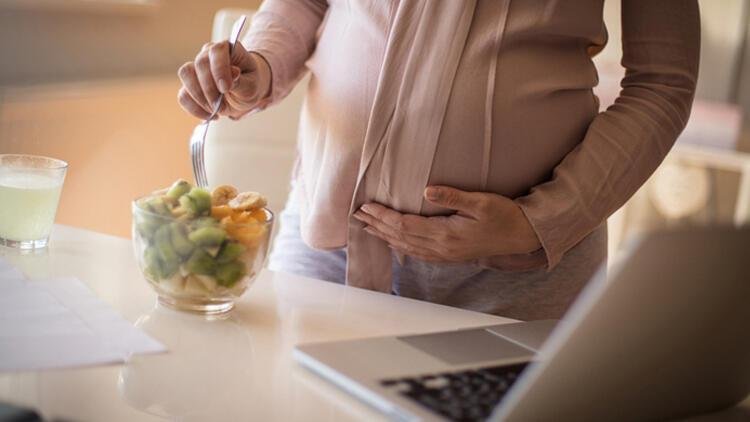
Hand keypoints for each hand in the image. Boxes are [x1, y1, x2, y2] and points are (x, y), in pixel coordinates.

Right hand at [177, 41, 271, 119]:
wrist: (244, 94)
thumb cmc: (249, 85)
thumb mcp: (251, 86)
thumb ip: (241, 81)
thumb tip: (233, 72)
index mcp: (228, 49)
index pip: (217, 50)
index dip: (219, 69)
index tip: (226, 88)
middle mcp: (208, 54)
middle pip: (199, 64)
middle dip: (209, 88)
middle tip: (221, 104)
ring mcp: (196, 68)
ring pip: (186, 74)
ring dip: (199, 97)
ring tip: (215, 109)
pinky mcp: (189, 84)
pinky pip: (183, 94)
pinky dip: (194, 108)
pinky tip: (209, 115)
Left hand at [353, 186, 541, 262]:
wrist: (522, 236)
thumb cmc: (504, 216)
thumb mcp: (481, 201)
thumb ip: (452, 196)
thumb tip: (427, 191)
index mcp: (446, 234)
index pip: (405, 225)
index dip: (384, 216)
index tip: (367, 206)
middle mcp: (441, 248)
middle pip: (400, 238)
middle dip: (378, 225)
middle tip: (358, 215)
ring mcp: (445, 254)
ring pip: (406, 248)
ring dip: (385, 237)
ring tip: (368, 227)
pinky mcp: (450, 256)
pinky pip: (418, 254)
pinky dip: (401, 247)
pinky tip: (393, 242)